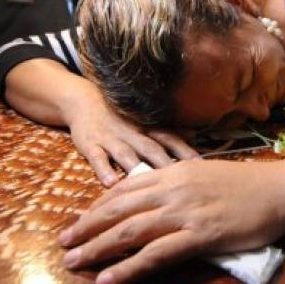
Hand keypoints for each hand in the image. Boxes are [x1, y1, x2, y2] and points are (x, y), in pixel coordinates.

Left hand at [59, 159, 284, 283]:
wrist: (282, 190)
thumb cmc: (250, 184)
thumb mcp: (207, 174)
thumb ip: (179, 183)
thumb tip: (157, 197)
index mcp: (174, 172)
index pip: (125, 188)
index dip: (98, 206)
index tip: (81, 220)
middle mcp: (174, 190)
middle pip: (118, 209)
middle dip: (86, 227)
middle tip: (63, 243)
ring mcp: (185, 213)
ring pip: (129, 232)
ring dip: (97, 249)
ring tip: (74, 262)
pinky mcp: (200, 237)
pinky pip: (155, 256)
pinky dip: (127, 269)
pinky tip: (108, 280)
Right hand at [67, 96, 199, 186]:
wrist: (84, 100)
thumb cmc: (120, 117)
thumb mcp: (145, 121)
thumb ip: (169, 131)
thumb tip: (196, 135)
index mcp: (148, 129)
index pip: (171, 139)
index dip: (186, 151)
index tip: (200, 166)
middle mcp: (132, 133)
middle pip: (152, 149)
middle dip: (166, 164)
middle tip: (180, 181)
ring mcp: (111, 139)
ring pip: (125, 154)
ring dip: (136, 167)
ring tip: (147, 183)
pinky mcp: (90, 144)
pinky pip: (97, 157)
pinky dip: (104, 169)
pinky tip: (111, 183)